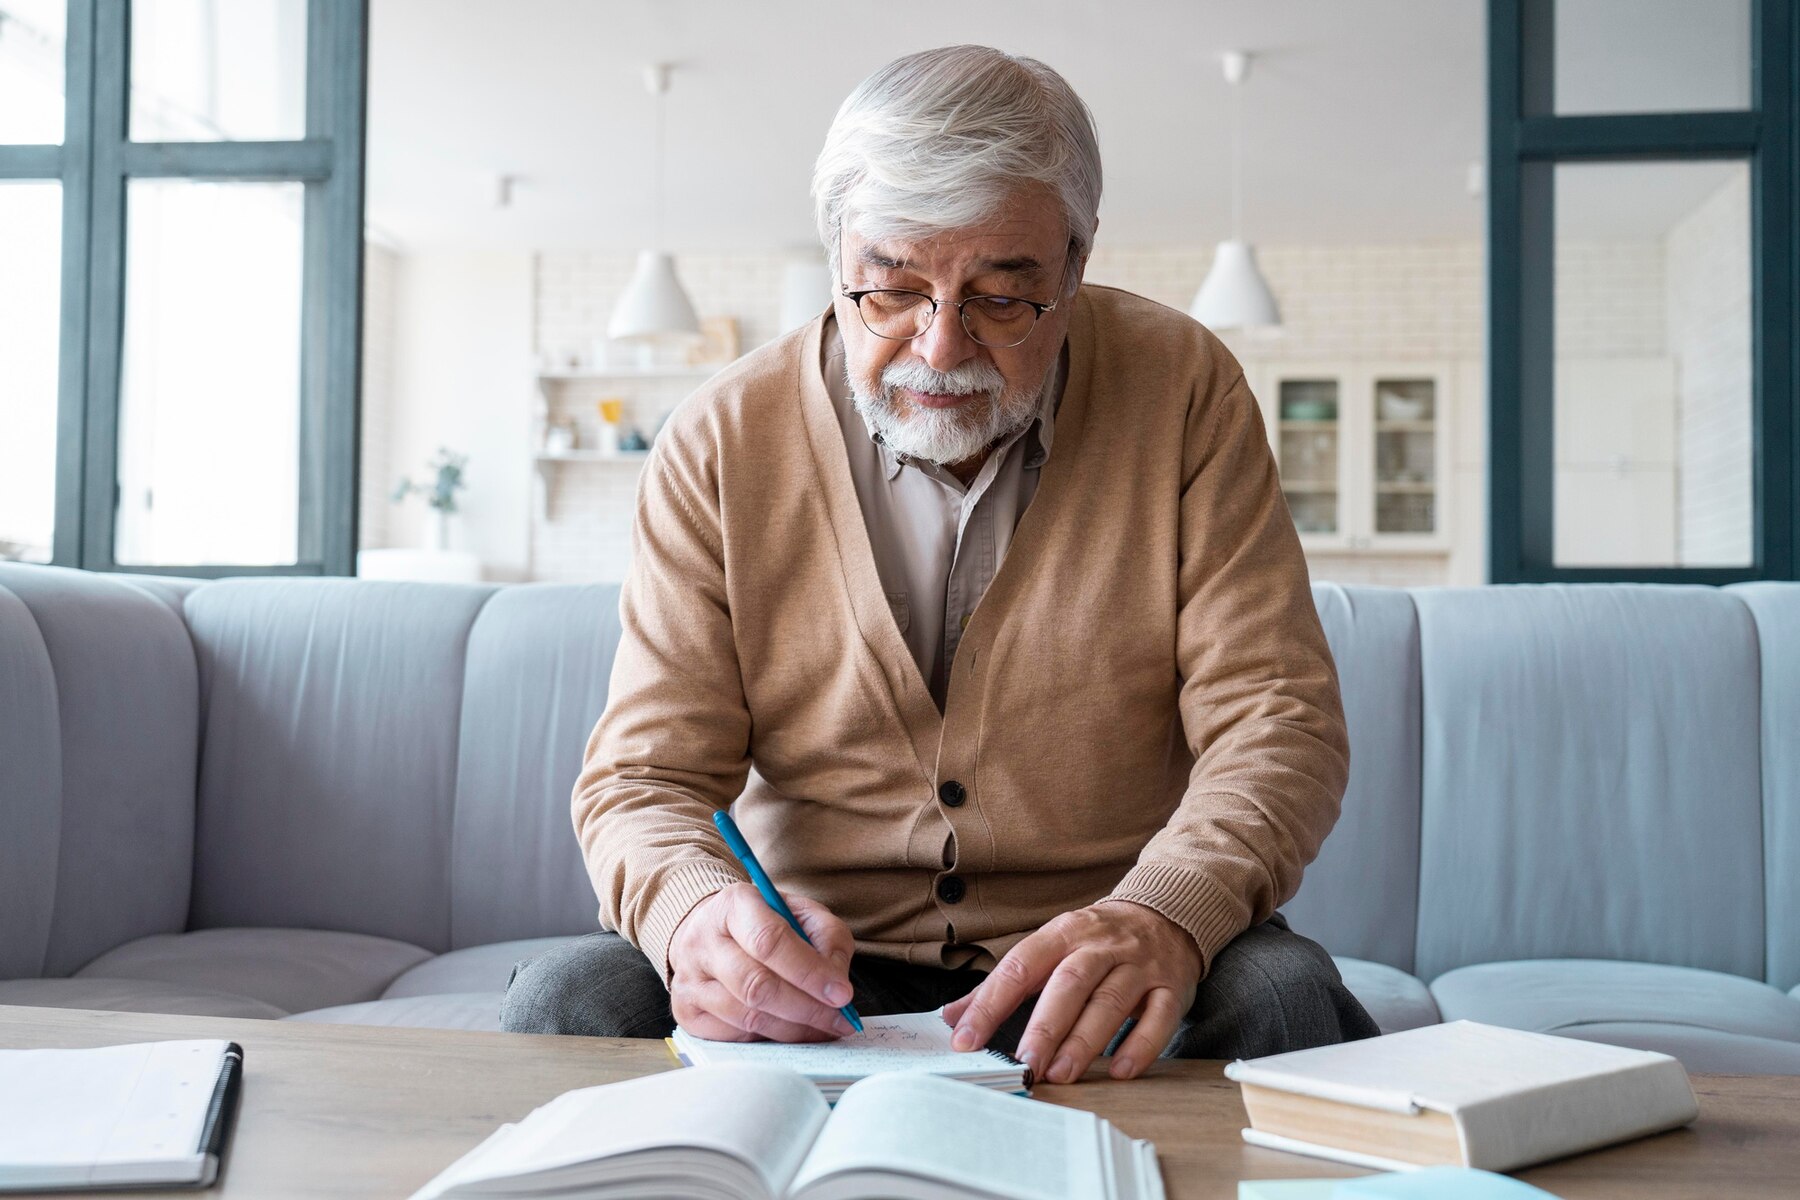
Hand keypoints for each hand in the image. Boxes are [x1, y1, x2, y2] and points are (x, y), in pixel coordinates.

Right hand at [667, 882, 857, 1041]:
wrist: (709, 931)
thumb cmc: (761, 923)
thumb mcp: (800, 912)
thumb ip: (827, 937)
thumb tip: (836, 982)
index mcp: (733, 905)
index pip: (769, 941)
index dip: (809, 972)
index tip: (842, 994)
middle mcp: (702, 940)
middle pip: (757, 986)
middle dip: (807, 1009)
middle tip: (840, 1020)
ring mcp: (689, 979)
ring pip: (746, 1017)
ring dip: (794, 1029)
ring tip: (823, 1028)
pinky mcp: (686, 1011)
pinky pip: (734, 1036)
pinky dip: (769, 1039)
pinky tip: (789, 1030)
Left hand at [942, 901, 1200, 1082]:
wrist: (1166, 914)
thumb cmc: (1097, 940)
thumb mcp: (1050, 947)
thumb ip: (1004, 983)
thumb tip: (951, 1016)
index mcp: (1063, 933)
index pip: (1020, 966)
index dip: (990, 1003)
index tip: (965, 1038)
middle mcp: (1100, 946)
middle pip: (1069, 984)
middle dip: (1045, 1026)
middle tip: (1023, 1063)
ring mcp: (1138, 966)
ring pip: (1110, 1002)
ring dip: (1084, 1041)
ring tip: (1060, 1074)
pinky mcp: (1171, 987)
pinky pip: (1159, 1017)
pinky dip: (1141, 1046)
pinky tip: (1120, 1071)